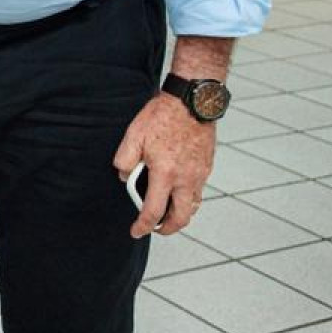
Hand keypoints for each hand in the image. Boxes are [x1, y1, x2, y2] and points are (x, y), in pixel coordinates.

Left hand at [112, 93, 214, 237]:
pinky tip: (178, 190)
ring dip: (181, 214)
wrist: (192, 101)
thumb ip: (124, 160)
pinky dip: (188, 198)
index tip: (136, 231)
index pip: (154, 210)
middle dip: (168, 228)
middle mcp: (186, 178)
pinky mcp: (207, 166)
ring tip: (167, 212)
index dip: (143, 225)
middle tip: (156, 228)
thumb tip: (124, 176)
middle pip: (182, 217)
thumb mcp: (133, 135)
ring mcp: (200, 173)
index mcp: (165, 173)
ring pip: (193, 205)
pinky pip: (199, 190)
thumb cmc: (162, 116)